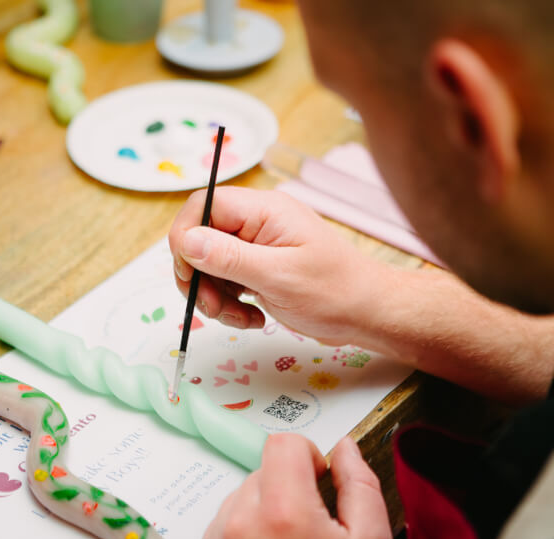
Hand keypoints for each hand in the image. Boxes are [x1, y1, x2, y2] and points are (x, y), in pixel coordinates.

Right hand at [168, 187, 388, 344]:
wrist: (367, 313)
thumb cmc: (335, 291)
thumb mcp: (279, 276)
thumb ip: (229, 258)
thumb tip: (186, 241)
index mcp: (263, 210)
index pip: (204, 204)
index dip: (185, 235)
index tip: (187, 272)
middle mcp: (256, 222)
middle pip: (200, 237)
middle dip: (198, 275)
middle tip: (214, 306)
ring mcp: (256, 246)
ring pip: (208, 264)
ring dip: (214, 296)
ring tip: (241, 318)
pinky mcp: (257, 268)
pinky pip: (225, 281)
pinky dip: (229, 303)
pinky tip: (252, 317)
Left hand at [198, 435, 391, 538]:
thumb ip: (361, 486)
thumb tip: (346, 449)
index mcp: (283, 512)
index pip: (283, 443)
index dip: (307, 455)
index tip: (318, 479)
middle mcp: (241, 521)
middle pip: (265, 469)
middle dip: (290, 487)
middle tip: (311, 527)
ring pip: (244, 494)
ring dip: (267, 508)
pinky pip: (227, 520)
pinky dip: (247, 529)